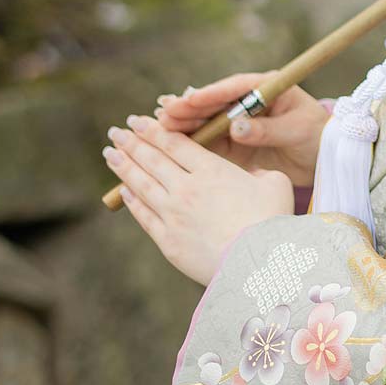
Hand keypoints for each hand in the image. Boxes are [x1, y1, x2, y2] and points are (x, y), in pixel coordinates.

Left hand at [104, 113, 293, 284]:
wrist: (256, 264)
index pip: (175, 143)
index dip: (153, 130)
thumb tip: (252, 173)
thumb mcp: (275, 183)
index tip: (138, 120)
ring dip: (124, 166)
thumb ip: (259, 171)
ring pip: (141, 184)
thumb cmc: (270, 220)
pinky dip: (131, 199)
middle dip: (132, 142)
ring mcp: (173, 214)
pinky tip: (123, 189)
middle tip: (116, 130)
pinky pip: (143, 214)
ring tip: (110, 152)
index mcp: (211, 170)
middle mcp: (187, 188)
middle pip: (152, 159)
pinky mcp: (168, 240)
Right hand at [150, 72, 330, 188]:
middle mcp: (248, 101)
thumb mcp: (295, 130)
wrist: (323, 158)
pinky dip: (190, 140)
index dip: (211, 93)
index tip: (190, 99)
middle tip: (164, 113)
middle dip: (189, 107)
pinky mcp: (233, 142)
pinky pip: (208, 140)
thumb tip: (236, 128)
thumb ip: (266, 129)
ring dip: (184, 122)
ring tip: (159, 124)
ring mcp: (238, 121)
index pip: (234, 88)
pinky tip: (168, 140)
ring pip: (206, 120)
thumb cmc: (315, 135)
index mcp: (266, 87)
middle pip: (214, 102)